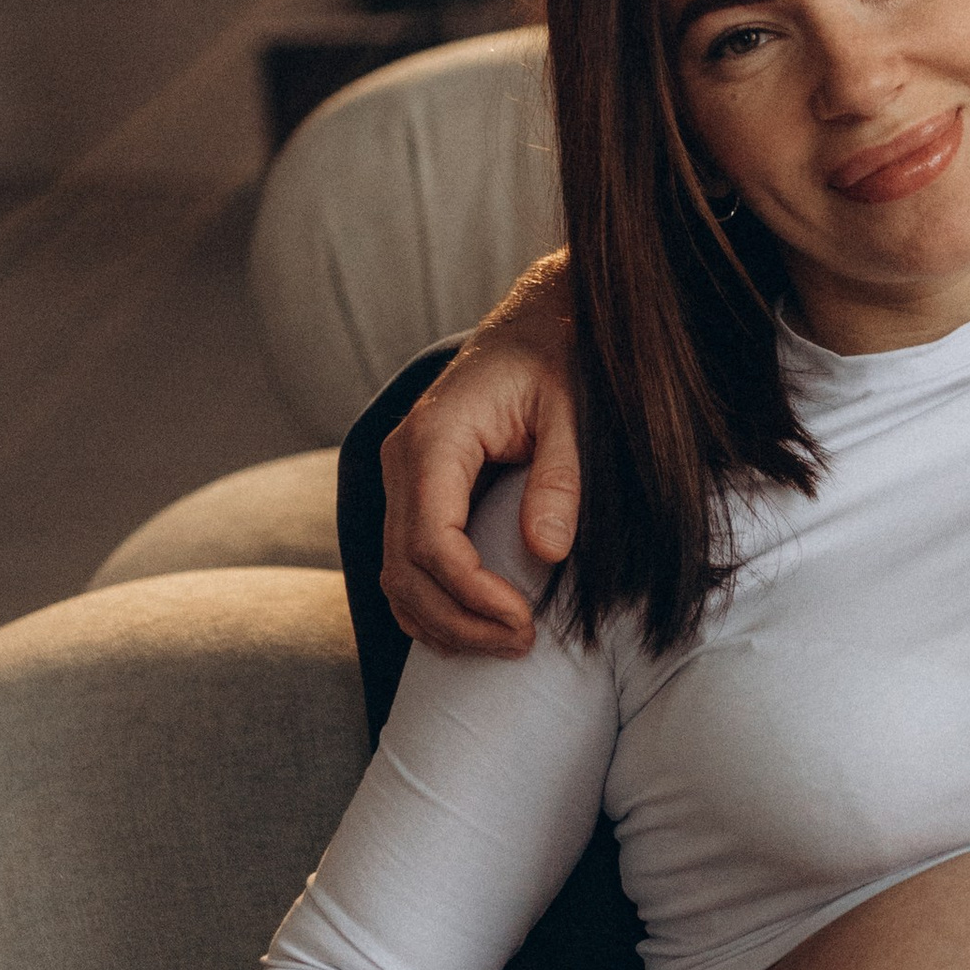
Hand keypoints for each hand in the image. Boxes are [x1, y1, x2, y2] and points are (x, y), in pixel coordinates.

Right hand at [380, 262, 581, 652]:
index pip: (431, 541)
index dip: (472, 595)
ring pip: (395, 575)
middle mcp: (402, 460)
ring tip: (505, 646)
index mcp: (434, 439)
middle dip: (459, 622)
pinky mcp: (414, 492)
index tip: (524, 622)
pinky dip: (430, 605)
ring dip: (442, 623)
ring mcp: (401, 477)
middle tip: (522, 646)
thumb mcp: (573, 410)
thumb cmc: (558, 360)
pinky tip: (472, 629)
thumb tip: (547, 552)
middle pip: (404, 570)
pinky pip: (404, 564)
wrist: (536, 324)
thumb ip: (561, 477)